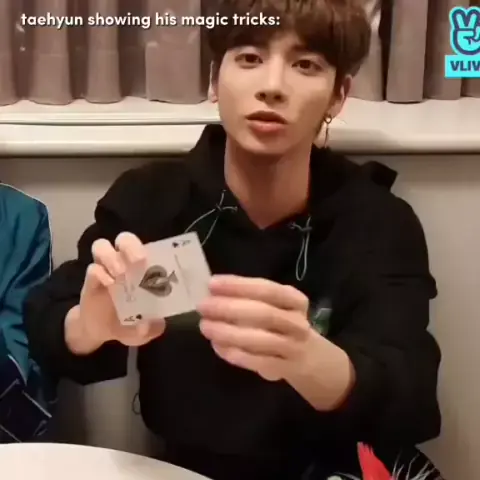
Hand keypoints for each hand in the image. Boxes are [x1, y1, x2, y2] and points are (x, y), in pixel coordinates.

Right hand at [78, 232, 165, 347]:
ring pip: (102, 246)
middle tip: (139, 261)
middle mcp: (122, 264)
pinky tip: (109, 285)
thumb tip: (153, 325)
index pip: (146, 247)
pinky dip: (99, 274)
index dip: (150, 248)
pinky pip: (92, 269)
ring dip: (112, 257)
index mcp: (141, 270)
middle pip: (124, 239)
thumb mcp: (143, 331)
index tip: (155, 260)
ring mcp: (104, 270)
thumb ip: (151, 329)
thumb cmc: (128, 323)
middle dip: (131, 246)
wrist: (100, 331)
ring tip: (120, 274)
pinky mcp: (89, 281)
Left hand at [197, 275, 312, 381]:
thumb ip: (247, 296)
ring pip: (261, 340)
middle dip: (230, 309)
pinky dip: (236, 354)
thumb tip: (213, 289)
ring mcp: (293, 347)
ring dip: (229, 332)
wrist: (307, 356)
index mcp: (295, 300)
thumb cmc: (279, 323)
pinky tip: (217, 346)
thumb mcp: (272, 304)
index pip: (267, 289)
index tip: (212, 284)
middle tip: (203, 306)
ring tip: (205, 326)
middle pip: (264, 314)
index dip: (239, 286)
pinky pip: (259, 362)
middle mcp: (297, 323)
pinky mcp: (284, 369)